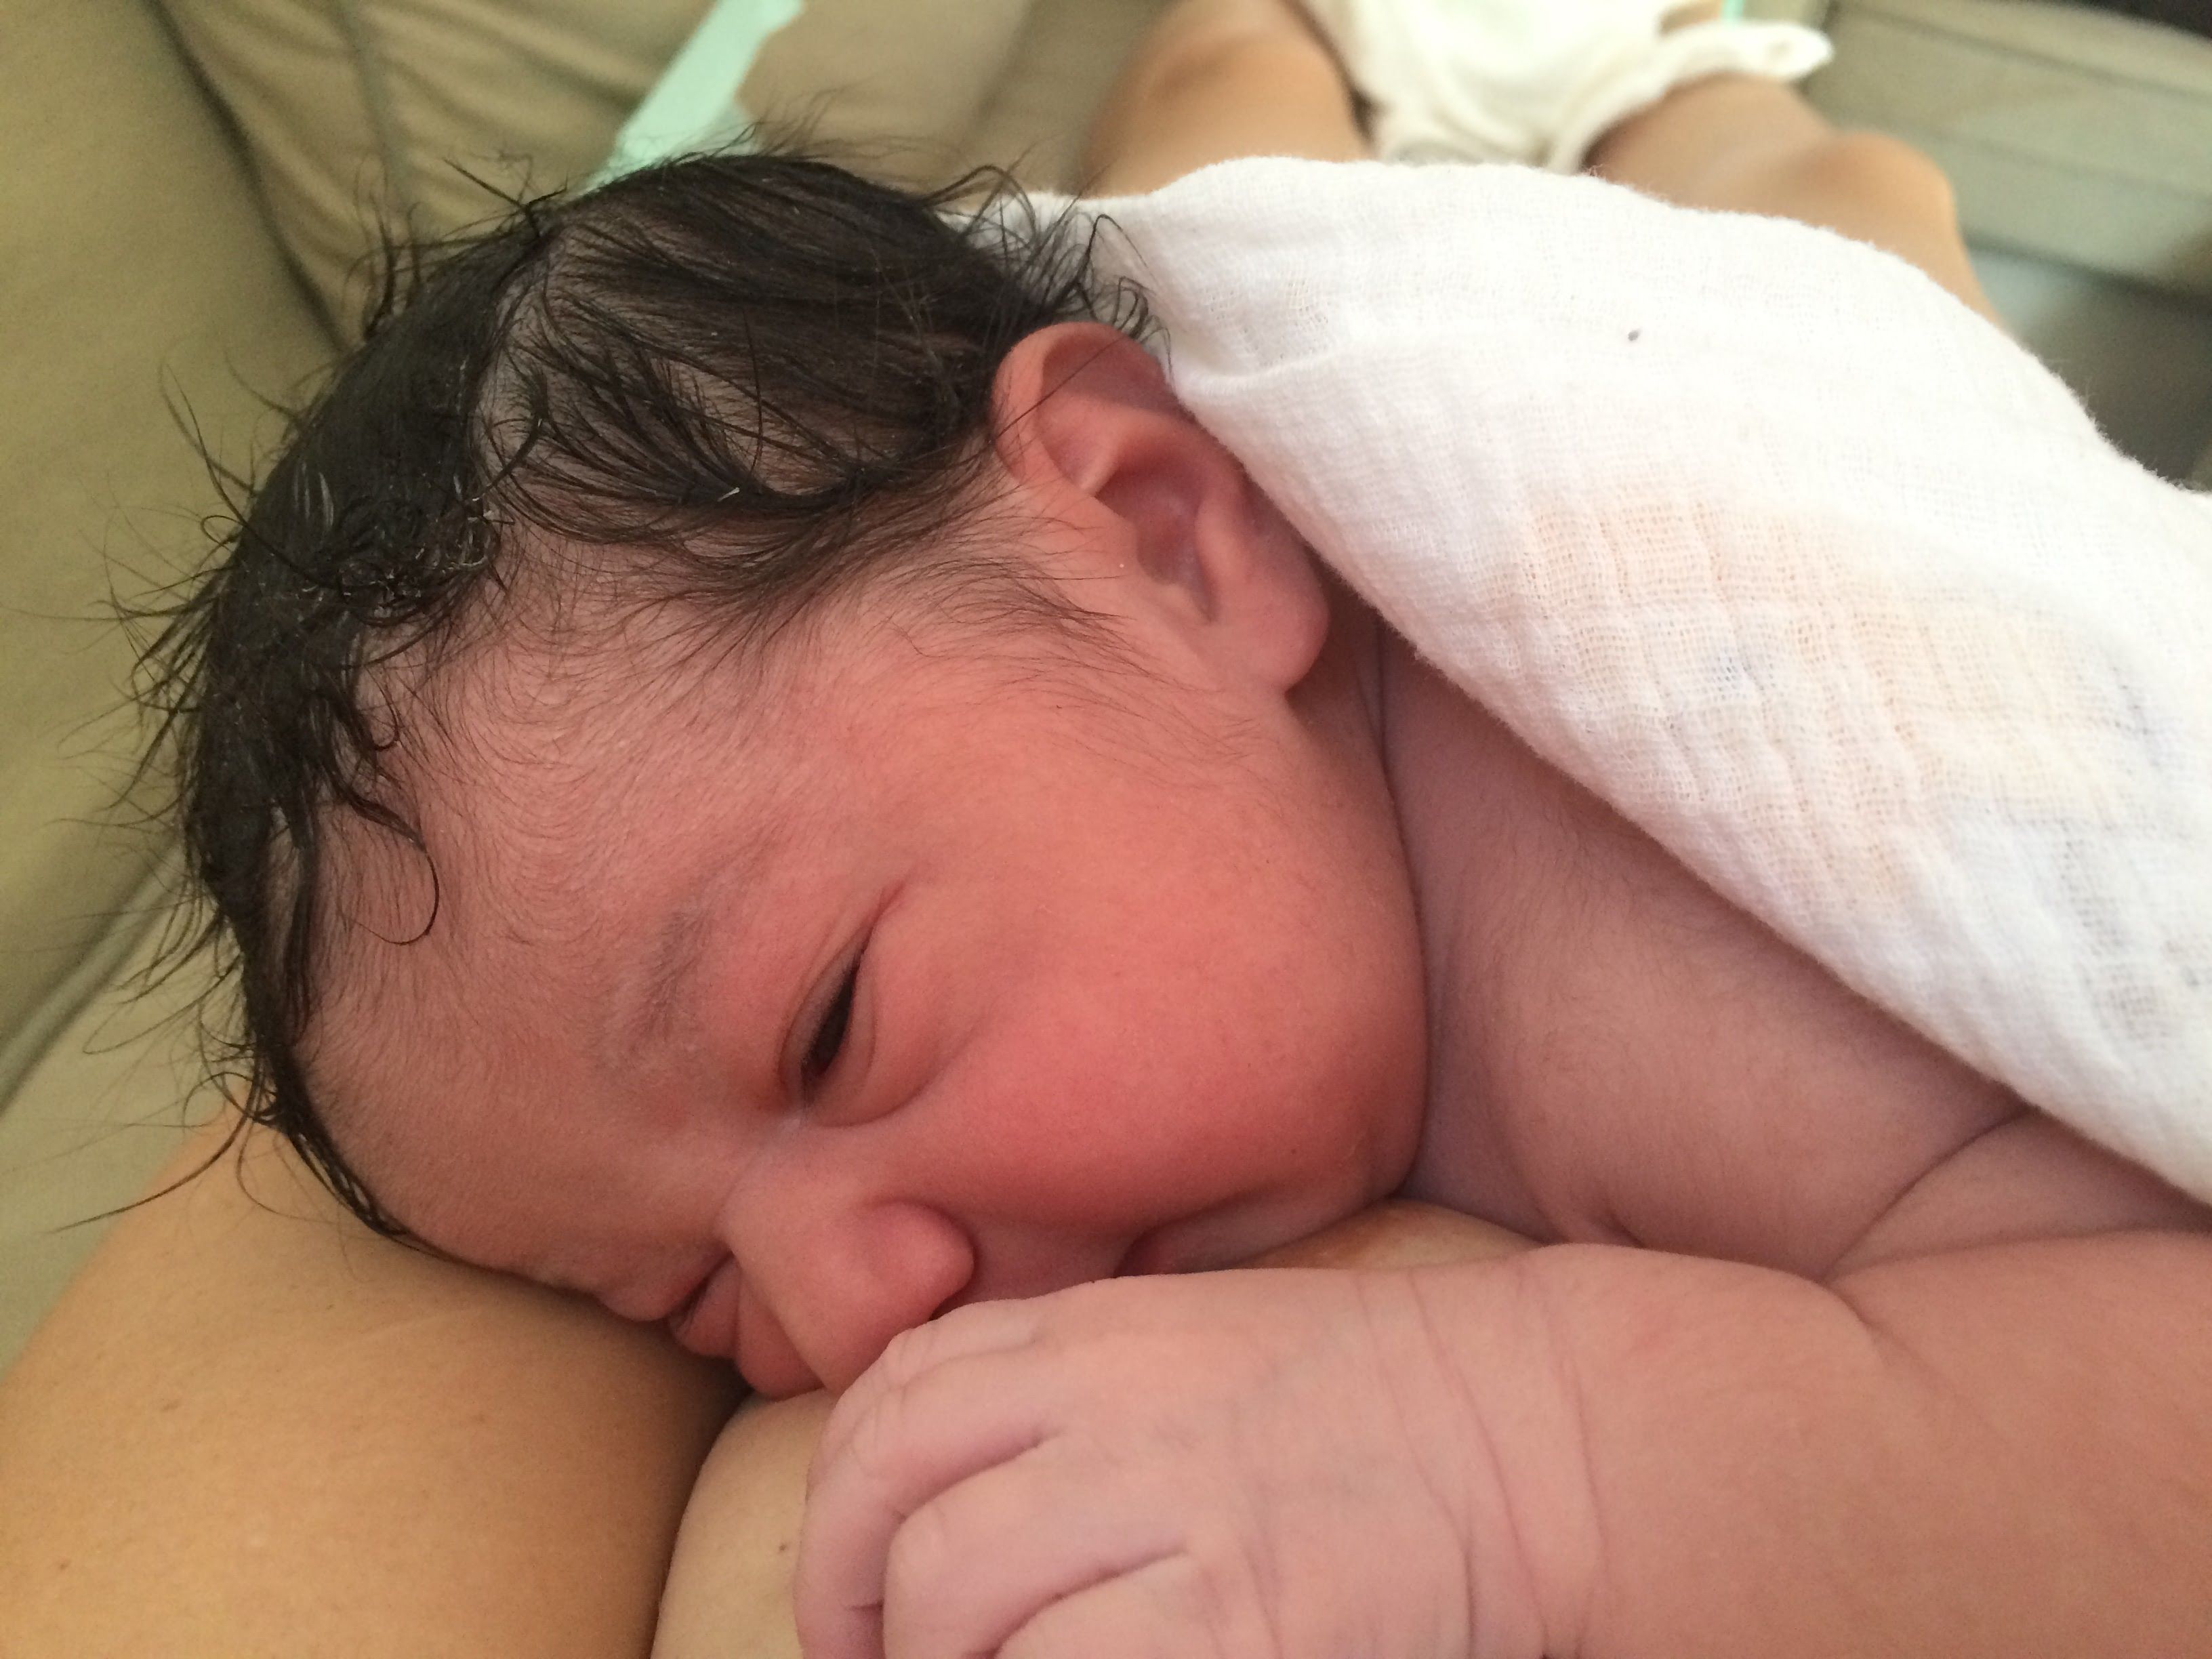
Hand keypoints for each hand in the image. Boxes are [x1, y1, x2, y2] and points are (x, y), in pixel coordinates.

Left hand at [793, 1263, 1532, 1658]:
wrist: (1537, 1439)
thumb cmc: (1369, 1407)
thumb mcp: (1198, 1346)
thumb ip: (1074, 1395)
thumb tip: (947, 1501)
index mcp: (1098, 1330)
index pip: (894, 1394)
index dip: (837, 1502)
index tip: (850, 1587)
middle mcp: (1115, 1399)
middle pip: (889, 1488)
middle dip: (841, 1598)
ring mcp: (1175, 1501)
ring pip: (951, 1591)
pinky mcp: (1238, 1613)